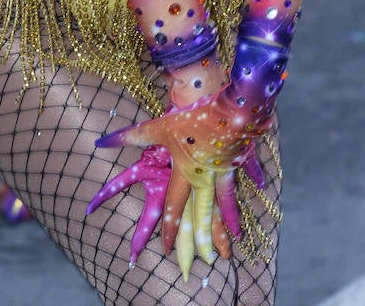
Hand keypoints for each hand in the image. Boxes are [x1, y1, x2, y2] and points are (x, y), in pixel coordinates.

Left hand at [94, 88, 268, 276]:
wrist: (227, 104)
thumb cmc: (190, 116)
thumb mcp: (159, 126)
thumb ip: (133, 137)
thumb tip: (102, 142)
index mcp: (186, 173)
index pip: (175, 207)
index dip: (170, 228)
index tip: (167, 248)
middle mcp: (206, 177)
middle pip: (203, 214)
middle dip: (204, 239)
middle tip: (206, 261)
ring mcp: (225, 169)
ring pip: (225, 203)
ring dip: (228, 224)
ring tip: (233, 244)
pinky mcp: (240, 155)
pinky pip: (248, 172)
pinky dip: (254, 178)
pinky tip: (262, 186)